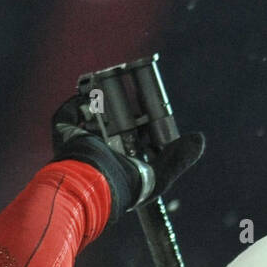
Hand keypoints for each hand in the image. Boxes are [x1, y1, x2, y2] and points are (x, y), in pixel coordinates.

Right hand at [51, 92, 204, 223]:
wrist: (92, 183)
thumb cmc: (126, 186)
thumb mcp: (159, 175)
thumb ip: (178, 158)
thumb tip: (200, 139)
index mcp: (126, 161)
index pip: (138, 133)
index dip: (147, 118)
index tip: (153, 103)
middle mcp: (105, 151)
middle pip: (116, 120)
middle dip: (124, 105)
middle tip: (134, 86)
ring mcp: (84, 142)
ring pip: (94, 113)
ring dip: (103, 98)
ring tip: (112, 81)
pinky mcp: (66, 134)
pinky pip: (70, 112)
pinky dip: (77, 100)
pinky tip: (89, 90)